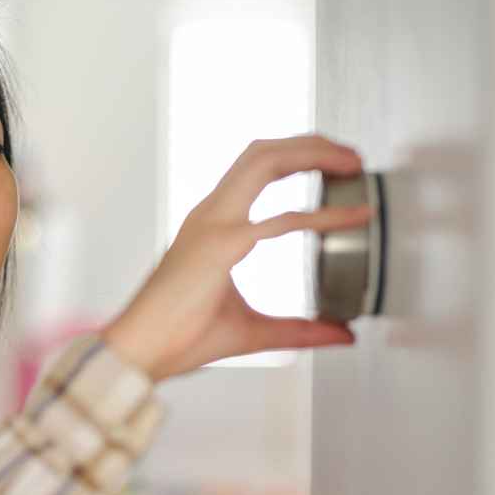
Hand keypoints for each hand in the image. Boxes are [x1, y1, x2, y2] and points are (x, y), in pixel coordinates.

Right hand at [101, 134, 371, 381]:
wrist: (141, 350)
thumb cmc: (179, 338)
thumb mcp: (254, 331)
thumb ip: (300, 330)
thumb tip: (342, 333)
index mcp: (212, 225)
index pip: (254, 170)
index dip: (297, 157)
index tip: (335, 167)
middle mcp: (211, 214)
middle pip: (262, 152)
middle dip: (311, 143)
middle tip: (352, 157)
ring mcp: (214, 225)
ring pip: (264, 161)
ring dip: (312, 153)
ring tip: (351, 162)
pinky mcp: (221, 246)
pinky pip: (281, 219)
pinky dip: (323, 214)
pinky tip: (354, 217)